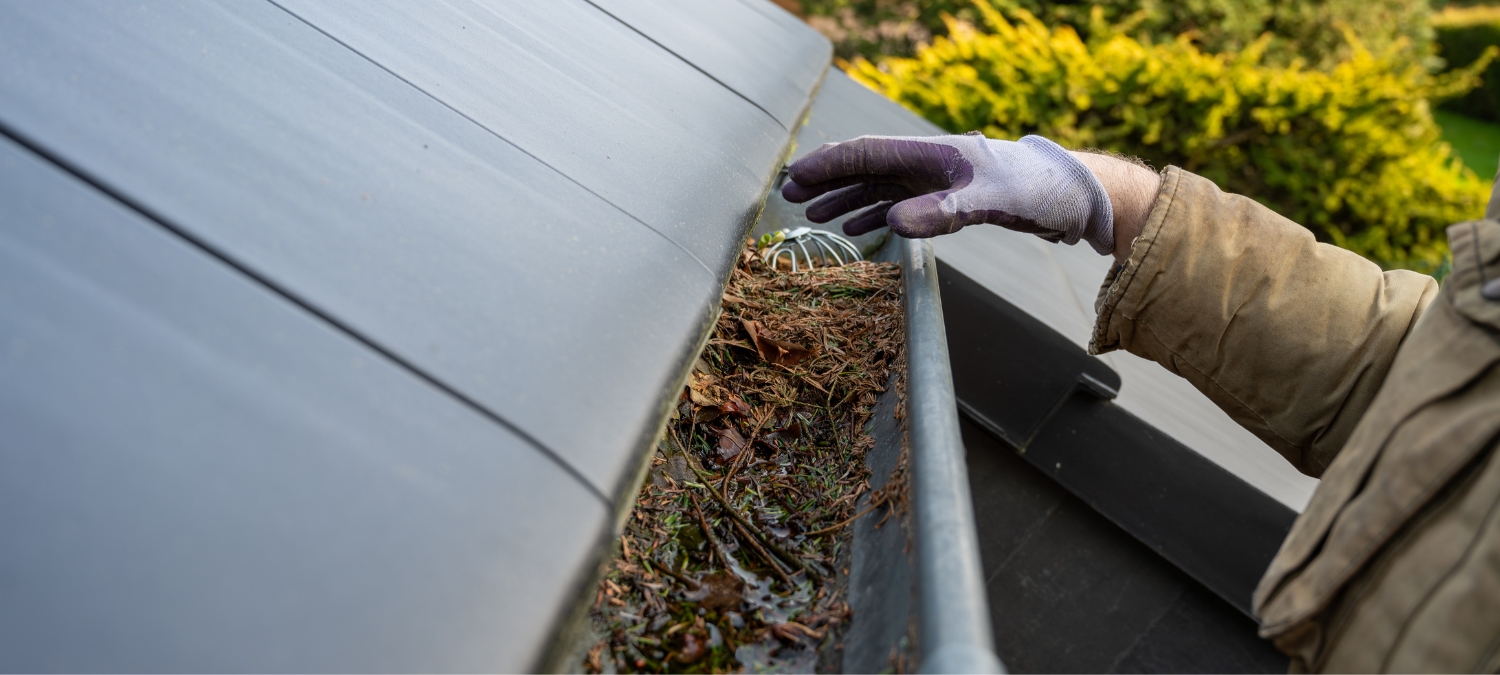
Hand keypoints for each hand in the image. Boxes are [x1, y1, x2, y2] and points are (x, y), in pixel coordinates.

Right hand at [782, 133, 1116, 254]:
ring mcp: (935, 180)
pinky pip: (899, 204)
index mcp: (932, 152)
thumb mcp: (990, 201)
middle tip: (790, 197)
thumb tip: (891, 224)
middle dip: (827, 181)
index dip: (828, 165)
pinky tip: (856, 229)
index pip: (866, 153)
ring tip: (814, 214)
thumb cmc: (1035, 188)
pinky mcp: (947, 199)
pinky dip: (873, 214)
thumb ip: (940, 212)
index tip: (796, 179)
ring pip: (877, 186)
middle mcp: (927, 162)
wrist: (1070, 195)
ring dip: (846, 199)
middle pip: (864, 167)